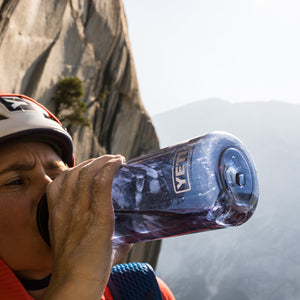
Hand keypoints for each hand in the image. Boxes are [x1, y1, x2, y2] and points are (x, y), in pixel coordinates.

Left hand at [44, 155, 123, 298]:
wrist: (72, 284)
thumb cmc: (97, 269)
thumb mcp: (120, 250)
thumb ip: (127, 236)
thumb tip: (133, 228)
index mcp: (100, 220)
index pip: (102, 181)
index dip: (111, 165)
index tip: (120, 161)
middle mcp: (80, 213)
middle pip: (86, 174)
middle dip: (101, 160)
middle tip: (112, 159)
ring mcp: (64, 213)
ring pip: (71, 177)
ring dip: (85, 164)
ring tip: (96, 162)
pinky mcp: (54, 216)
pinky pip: (55, 187)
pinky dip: (65, 175)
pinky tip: (73, 174)